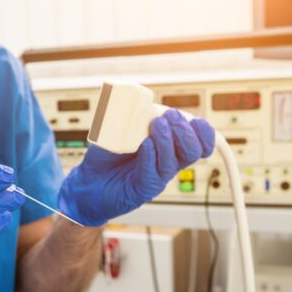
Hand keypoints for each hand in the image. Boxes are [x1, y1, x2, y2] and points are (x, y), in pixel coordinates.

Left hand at [58, 109, 214, 226]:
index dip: (204, 132)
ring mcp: (156, 177)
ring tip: (155, 126)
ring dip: (167, 140)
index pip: (201, 144)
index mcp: (169, 149)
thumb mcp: (123, 130)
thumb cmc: (106, 157)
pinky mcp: (142, 189)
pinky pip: (152, 173)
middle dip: (185, 131)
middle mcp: (167, 163)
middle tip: (169, 117)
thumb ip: (136, 118)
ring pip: (174, 162)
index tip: (191, 118)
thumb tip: (142, 102)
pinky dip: (150, 156)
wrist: (88, 183)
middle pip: (194, 152)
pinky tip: (145, 145)